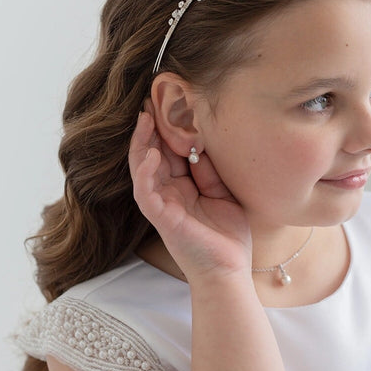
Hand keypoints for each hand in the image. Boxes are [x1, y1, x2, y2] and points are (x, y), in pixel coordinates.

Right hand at [128, 100, 252, 283]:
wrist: (229, 271)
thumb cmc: (227, 236)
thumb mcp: (223, 194)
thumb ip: (210, 170)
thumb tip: (203, 142)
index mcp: (181, 187)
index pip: (168, 151)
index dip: (166, 127)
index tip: (169, 101)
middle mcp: (167, 193)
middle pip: (151, 153)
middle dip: (149, 127)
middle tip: (150, 99)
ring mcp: (161, 205)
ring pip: (142, 168)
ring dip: (141, 143)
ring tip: (144, 118)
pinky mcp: (161, 218)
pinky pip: (146, 192)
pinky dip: (146, 171)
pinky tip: (152, 153)